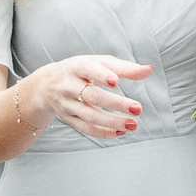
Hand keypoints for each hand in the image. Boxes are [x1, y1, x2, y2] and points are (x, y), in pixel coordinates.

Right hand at [32, 54, 154, 138]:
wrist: (47, 85)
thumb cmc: (80, 70)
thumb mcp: (98, 62)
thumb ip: (124, 68)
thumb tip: (148, 70)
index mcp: (76, 66)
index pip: (88, 69)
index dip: (101, 75)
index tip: (116, 82)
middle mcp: (68, 85)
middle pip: (92, 96)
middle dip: (115, 104)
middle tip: (138, 108)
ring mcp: (67, 104)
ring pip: (89, 115)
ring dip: (112, 122)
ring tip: (133, 124)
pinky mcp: (68, 118)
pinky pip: (85, 128)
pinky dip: (103, 132)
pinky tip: (120, 132)